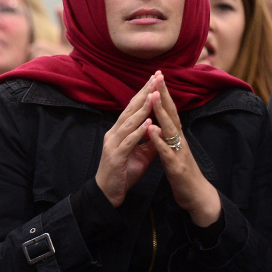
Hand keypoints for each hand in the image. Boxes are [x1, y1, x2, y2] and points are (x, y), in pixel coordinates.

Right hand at [95, 77, 158, 206]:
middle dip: (143, 94)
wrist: (109, 193)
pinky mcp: (116, 157)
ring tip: (153, 96)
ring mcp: (113, 145)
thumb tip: (162, 128)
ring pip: (129, 123)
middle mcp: (114, 134)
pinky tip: (148, 123)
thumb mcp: (141, 154)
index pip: (132, 109)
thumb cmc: (124, 172)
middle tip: (154, 78)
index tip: (155, 80)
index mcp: (119, 132)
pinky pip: (129, 142)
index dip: (143, 94)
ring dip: (142, 109)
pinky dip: (139, 132)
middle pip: (129, 110)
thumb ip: (150, 140)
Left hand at [145, 72, 220, 226]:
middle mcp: (179, 140)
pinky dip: (158, 139)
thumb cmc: (182, 172)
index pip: (169, 110)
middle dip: (164, 94)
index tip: (157, 75)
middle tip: (158, 75)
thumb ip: (167, 135)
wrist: (196, 196)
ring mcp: (179, 152)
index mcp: (176, 136)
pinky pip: (166, 151)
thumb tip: (159, 119)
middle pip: (172, 113)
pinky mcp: (176, 167)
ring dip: (161, 112)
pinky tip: (151, 128)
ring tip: (153, 96)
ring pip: (170, 129)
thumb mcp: (173, 150)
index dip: (163, 93)